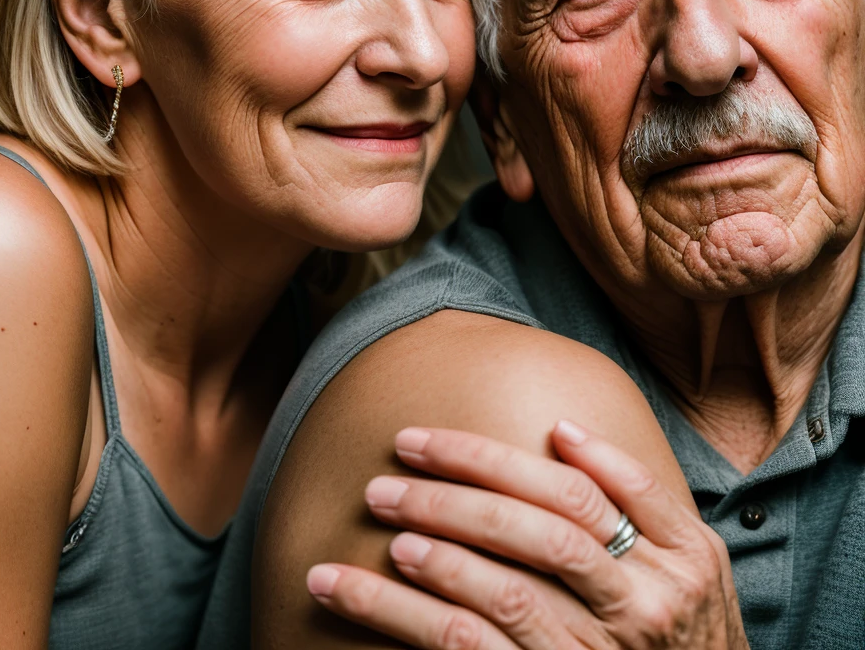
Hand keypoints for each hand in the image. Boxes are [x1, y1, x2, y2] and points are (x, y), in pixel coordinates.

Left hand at [306, 422, 747, 648]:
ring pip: (501, 597)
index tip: (428, 440)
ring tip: (383, 522)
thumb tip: (563, 429)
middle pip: (535, 536)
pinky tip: (362, 591)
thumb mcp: (695, 558)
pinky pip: (468, 648)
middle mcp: (636, 608)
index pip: (572, 493)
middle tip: (390, 472)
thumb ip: (639, 492)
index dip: (493, 459)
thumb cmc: (690, 626)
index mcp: (674, 560)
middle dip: (455, 496)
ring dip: (434, 556)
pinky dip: (405, 617)